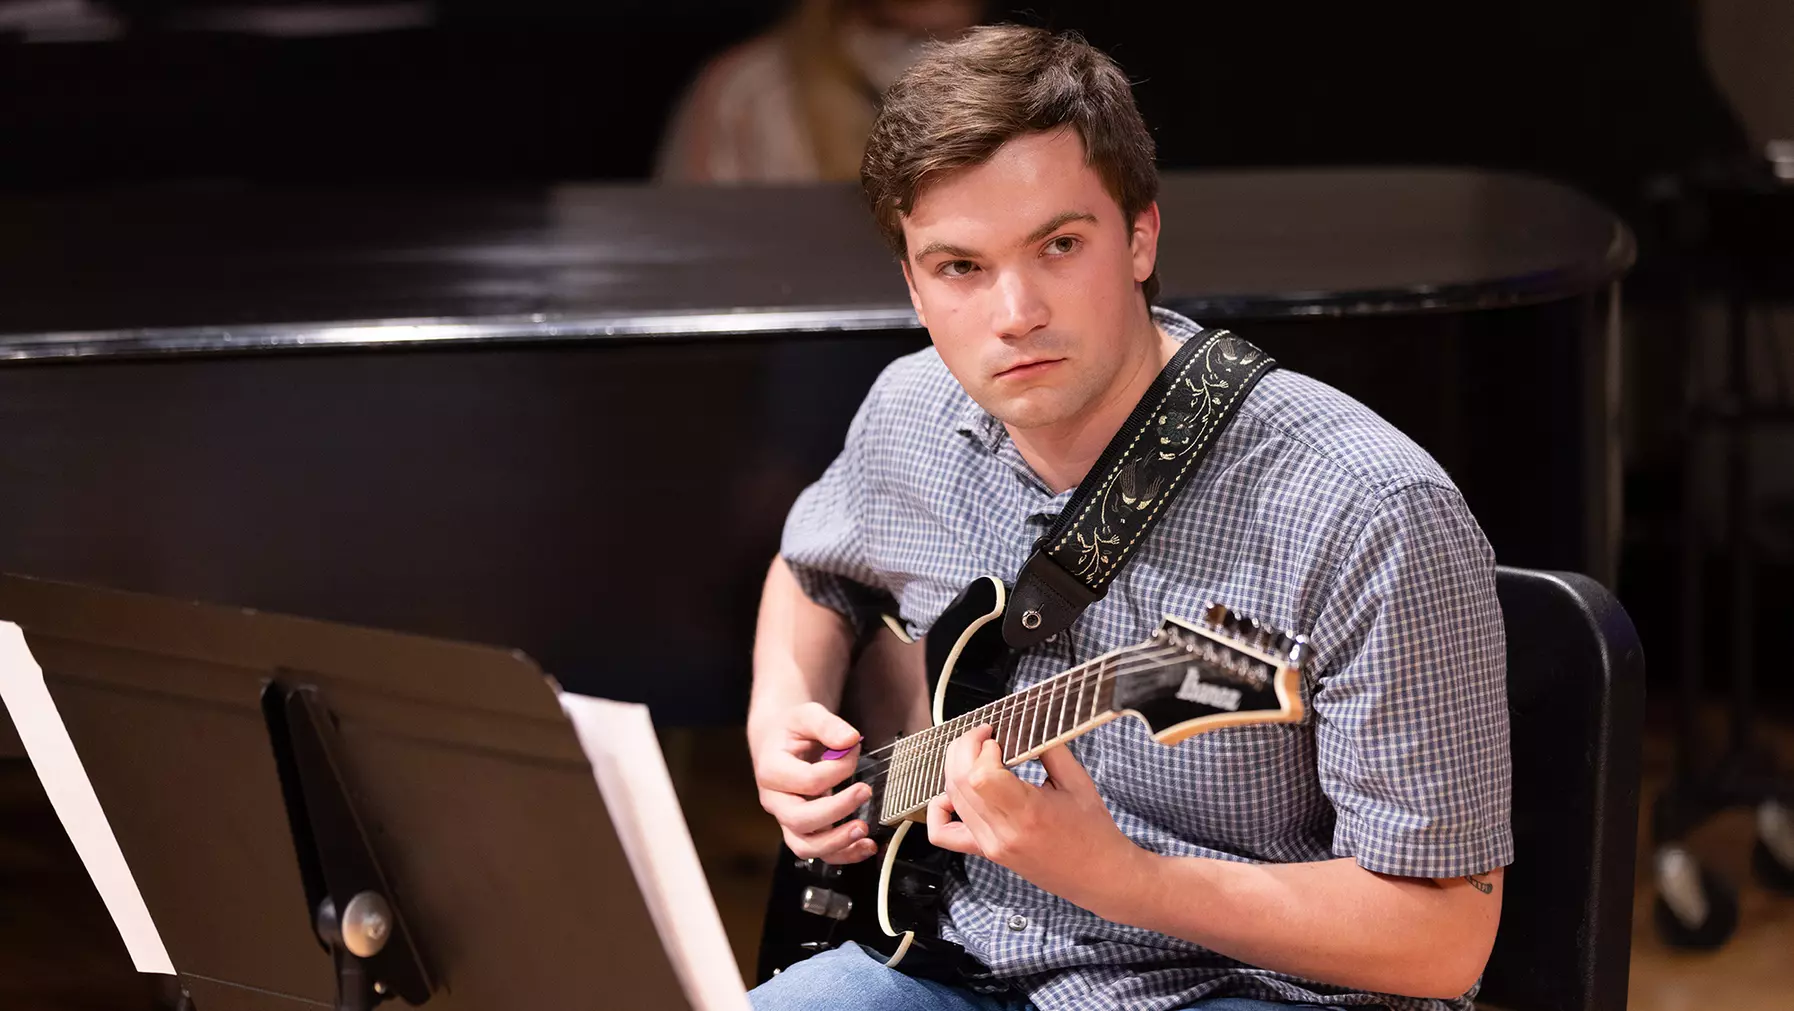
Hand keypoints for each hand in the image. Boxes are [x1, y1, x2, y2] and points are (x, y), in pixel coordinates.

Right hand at [750, 701, 877, 863]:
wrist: (777, 741)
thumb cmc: (791, 729)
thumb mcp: (807, 715)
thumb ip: (828, 725)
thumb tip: (850, 739)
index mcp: (771, 770)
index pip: (807, 780)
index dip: (838, 768)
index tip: (855, 750)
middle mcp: (775, 800)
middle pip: (801, 820)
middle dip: (837, 810)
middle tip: (864, 791)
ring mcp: (786, 818)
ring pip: (805, 845)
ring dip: (837, 842)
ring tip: (863, 829)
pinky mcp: (801, 829)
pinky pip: (818, 852)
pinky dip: (843, 854)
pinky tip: (865, 845)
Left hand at [927, 725, 1142, 909]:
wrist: (1098, 876)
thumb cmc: (1093, 833)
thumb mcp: (1077, 781)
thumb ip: (1047, 748)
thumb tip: (1023, 723)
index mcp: (1028, 814)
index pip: (981, 776)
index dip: (983, 749)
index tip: (998, 737)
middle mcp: (1003, 833)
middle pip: (959, 782)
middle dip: (965, 748)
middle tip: (985, 735)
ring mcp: (990, 845)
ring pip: (951, 798)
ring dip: (956, 766)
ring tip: (977, 754)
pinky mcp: (986, 852)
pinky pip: (945, 833)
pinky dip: (940, 808)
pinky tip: (955, 793)